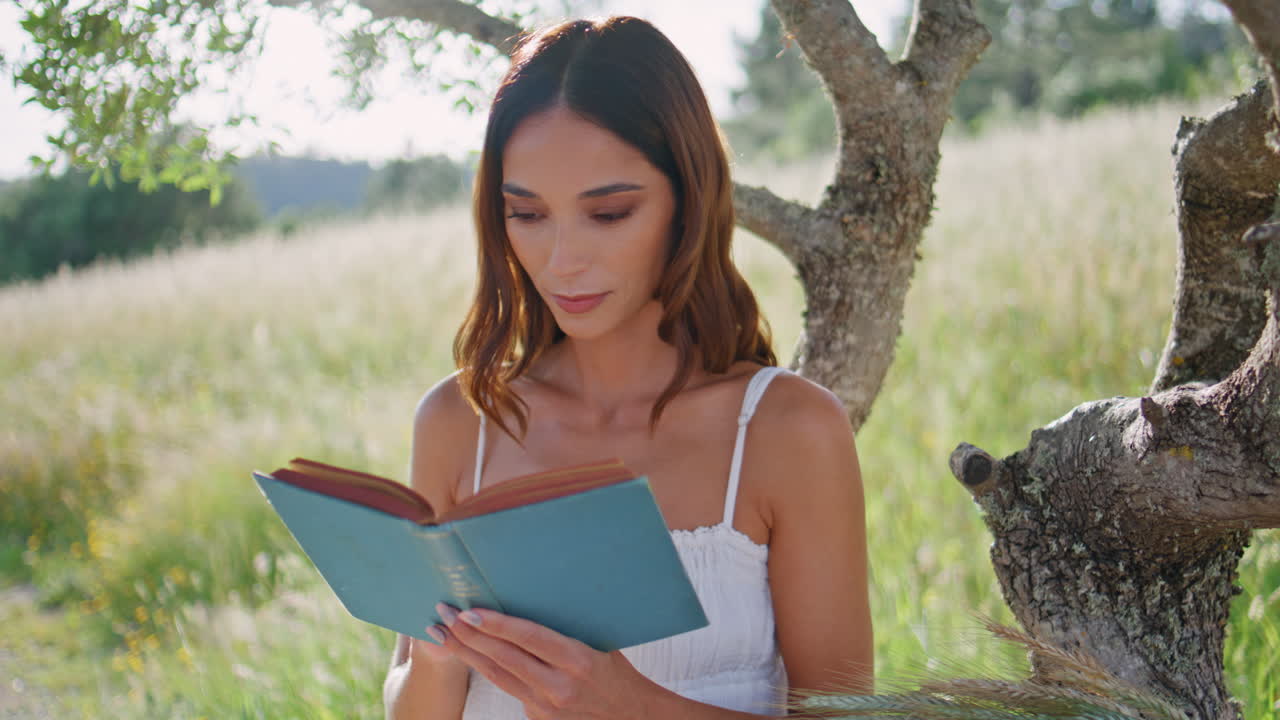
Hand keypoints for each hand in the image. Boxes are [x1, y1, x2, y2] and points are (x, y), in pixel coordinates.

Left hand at [429, 603, 666, 719]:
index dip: (496, 625)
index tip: (468, 612)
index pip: (528, 638)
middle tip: (442, 615)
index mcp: (578, 659)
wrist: (631, 717)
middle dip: (468, 636)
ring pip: (498, 676)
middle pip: (504, 658)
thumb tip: (527, 598)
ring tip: (442, 634)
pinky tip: (469, 655)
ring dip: (467, 654)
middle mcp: (559, 686)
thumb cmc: (616, 672)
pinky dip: (487, 670)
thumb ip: (563, 629)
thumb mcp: (598, 643)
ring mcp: (547, 707)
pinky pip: (509, 689)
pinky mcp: (539, 719)